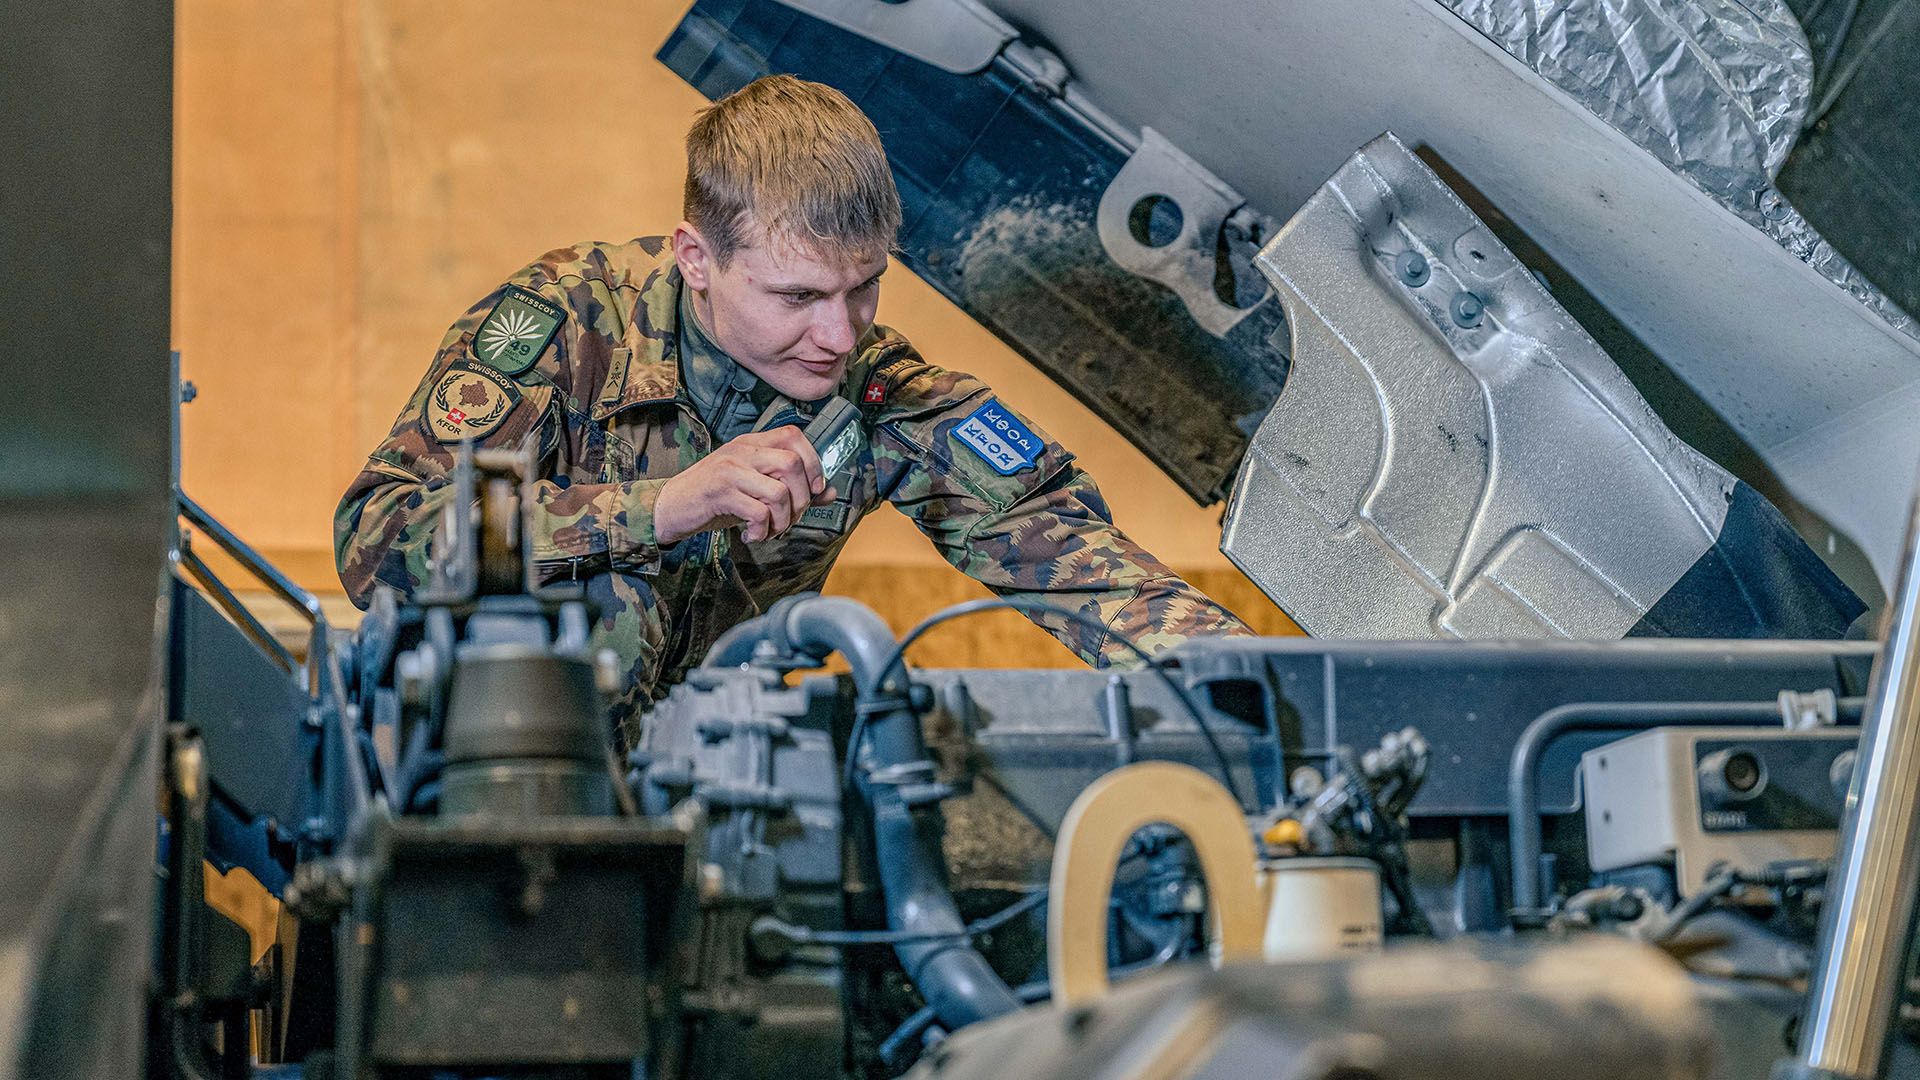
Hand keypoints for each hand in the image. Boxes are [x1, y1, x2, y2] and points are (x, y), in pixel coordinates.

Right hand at [654, 426, 834, 543]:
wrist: (670, 507)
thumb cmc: (715, 498)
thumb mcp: (754, 488)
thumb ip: (791, 488)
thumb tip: (830, 492)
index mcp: (752, 443)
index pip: (794, 435)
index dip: (813, 462)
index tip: (813, 490)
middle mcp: (742, 450)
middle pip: (792, 464)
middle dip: (802, 500)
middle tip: (789, 518)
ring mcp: (730, 469)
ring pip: (779, 492)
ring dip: (783, 520)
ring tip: (770, 530)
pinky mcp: (720, 492)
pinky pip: (758, 512)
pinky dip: (762, 531)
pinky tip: (751, 535)